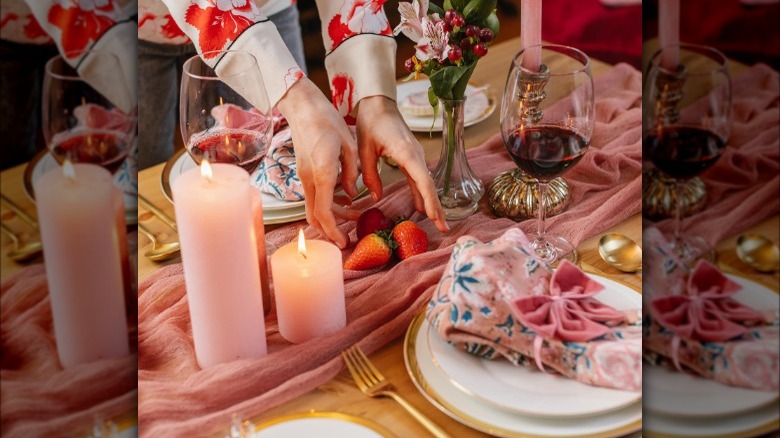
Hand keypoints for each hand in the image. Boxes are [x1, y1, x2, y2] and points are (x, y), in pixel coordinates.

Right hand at [277, 78, 359, 247]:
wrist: (303, 107)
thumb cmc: (327, 121)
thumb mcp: (348, 145)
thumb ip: (351, 172)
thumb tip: (351, 193)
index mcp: (322, 173)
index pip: (324, 212)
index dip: (333, 230)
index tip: (344, 242)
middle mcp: (309, 178)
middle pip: (315, 216)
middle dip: (331, 229)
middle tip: (349, 235)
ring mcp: (304, 176)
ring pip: (314, 207)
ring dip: (331, 216)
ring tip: (354, 214)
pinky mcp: (304, 171)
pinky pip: (314, 195)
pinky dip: (327, 203)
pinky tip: (344, 198)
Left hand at [356, 96, 448, 232]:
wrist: (379, 103)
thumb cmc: (371, 122)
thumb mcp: (364, 150)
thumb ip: (369, 174)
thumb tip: (375, 197)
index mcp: (406, 153)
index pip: (423, 181)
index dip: (430, 201)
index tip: (435, 218)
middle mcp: (416, 155)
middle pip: (429, 185)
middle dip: (437, 207)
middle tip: (443, 228)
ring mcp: (416, 155)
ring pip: (426, 182)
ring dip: (431, 202)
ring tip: (437, 222)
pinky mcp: (412, 156)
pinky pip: (419, 177)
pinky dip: (422, 192)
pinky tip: (421, 206)